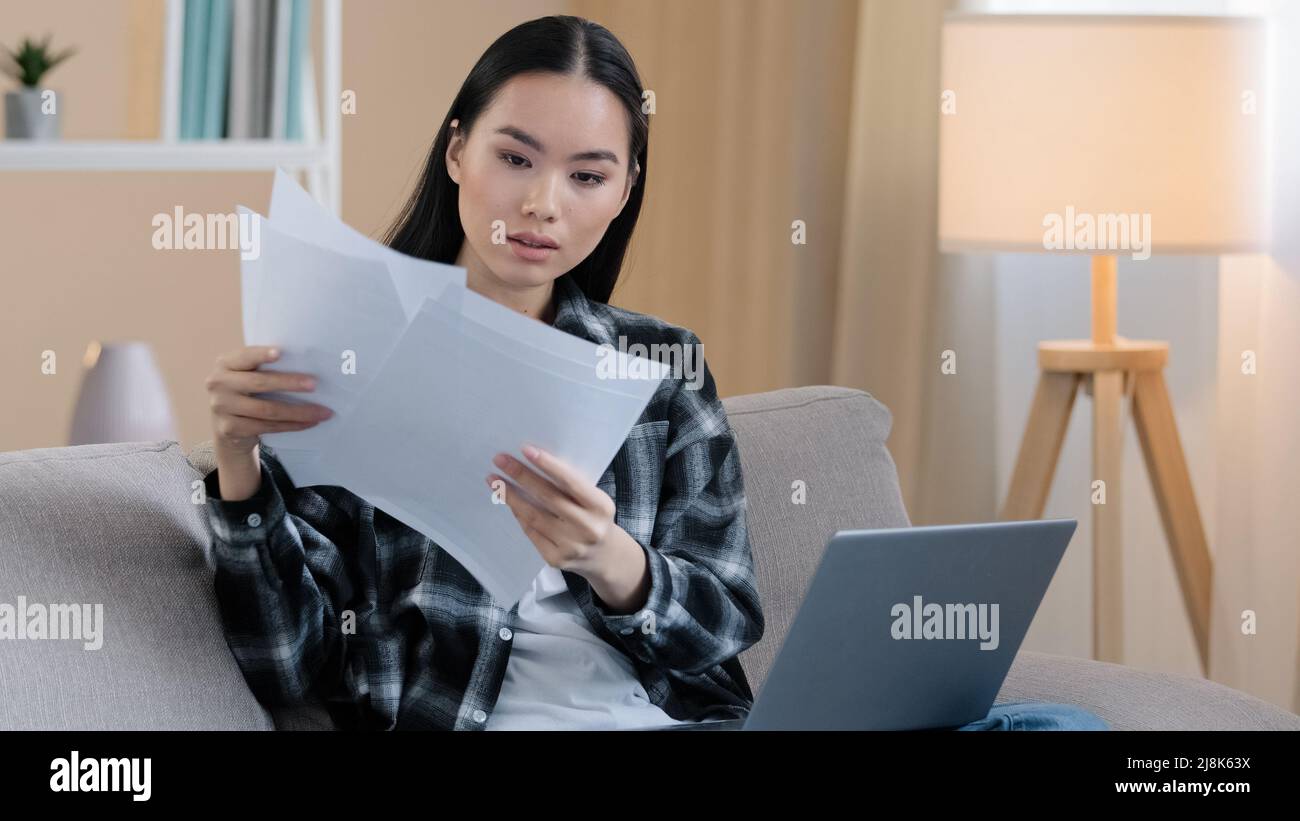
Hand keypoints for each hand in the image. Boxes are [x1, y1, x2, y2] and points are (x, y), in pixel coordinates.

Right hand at [204, 345, 333, 500]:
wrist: (226, 427)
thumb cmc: (245, 393)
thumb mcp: (245, 375)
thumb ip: (261, 367)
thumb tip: (305, 363)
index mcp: (225, 364)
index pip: (245, 357)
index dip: (261, 355)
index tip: (280, 353)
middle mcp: (218, 384)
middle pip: (259, 383)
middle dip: (290, 383)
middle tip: (314, 384)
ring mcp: (221, 407)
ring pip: (267, 410)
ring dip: (299, 411)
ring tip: (323, 411)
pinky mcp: (229, 429)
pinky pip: (268, 427)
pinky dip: (292, 425)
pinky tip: (309, 423)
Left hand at [486, 445, 649, 612]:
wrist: (604, 556)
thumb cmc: (594, 518)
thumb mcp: (593, 500)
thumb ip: (571, 486)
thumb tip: (533, 464)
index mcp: (601, 507)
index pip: (571, 482)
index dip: (548, 465)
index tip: (525, 449)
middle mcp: (587, 528)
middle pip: (547, 497)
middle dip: (521, 476)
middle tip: (500, 460)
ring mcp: (571, 546)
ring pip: (534, 516)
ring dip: (511, 496)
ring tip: (494, 480)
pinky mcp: (555, 558)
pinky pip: (531, 532)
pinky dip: (519, 515)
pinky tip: (509, 502)